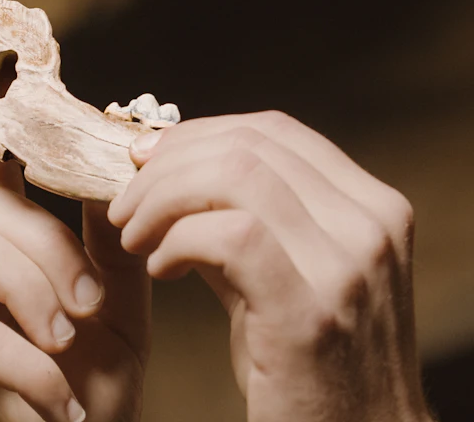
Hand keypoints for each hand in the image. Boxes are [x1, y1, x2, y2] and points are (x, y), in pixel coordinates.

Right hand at [0, 135, 149, 421]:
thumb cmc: (84, 396)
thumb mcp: (112, 312)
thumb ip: (110, 244)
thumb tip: (114, 169)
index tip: (10, 76)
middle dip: (47, 245)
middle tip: (90, 301)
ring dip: (32, 290)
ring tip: (69, 341)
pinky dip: (29, 369)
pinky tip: (58, 404)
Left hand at [108, 111, 432, 421]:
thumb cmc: (308, 363)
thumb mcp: (282, 274)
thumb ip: (237, 219)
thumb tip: (165, 174)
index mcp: (368, 205)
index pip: (273, 130)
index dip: (197, 133)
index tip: (146, 159)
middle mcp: (369, 224)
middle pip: (247, 145)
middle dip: (167, 165)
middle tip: (124, 203)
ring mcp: (348, 266)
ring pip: (234, 177)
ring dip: (162, 200)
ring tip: (133, 236)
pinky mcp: (311, 312)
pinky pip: (229, 236)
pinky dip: (178, 241)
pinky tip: (160, 266)